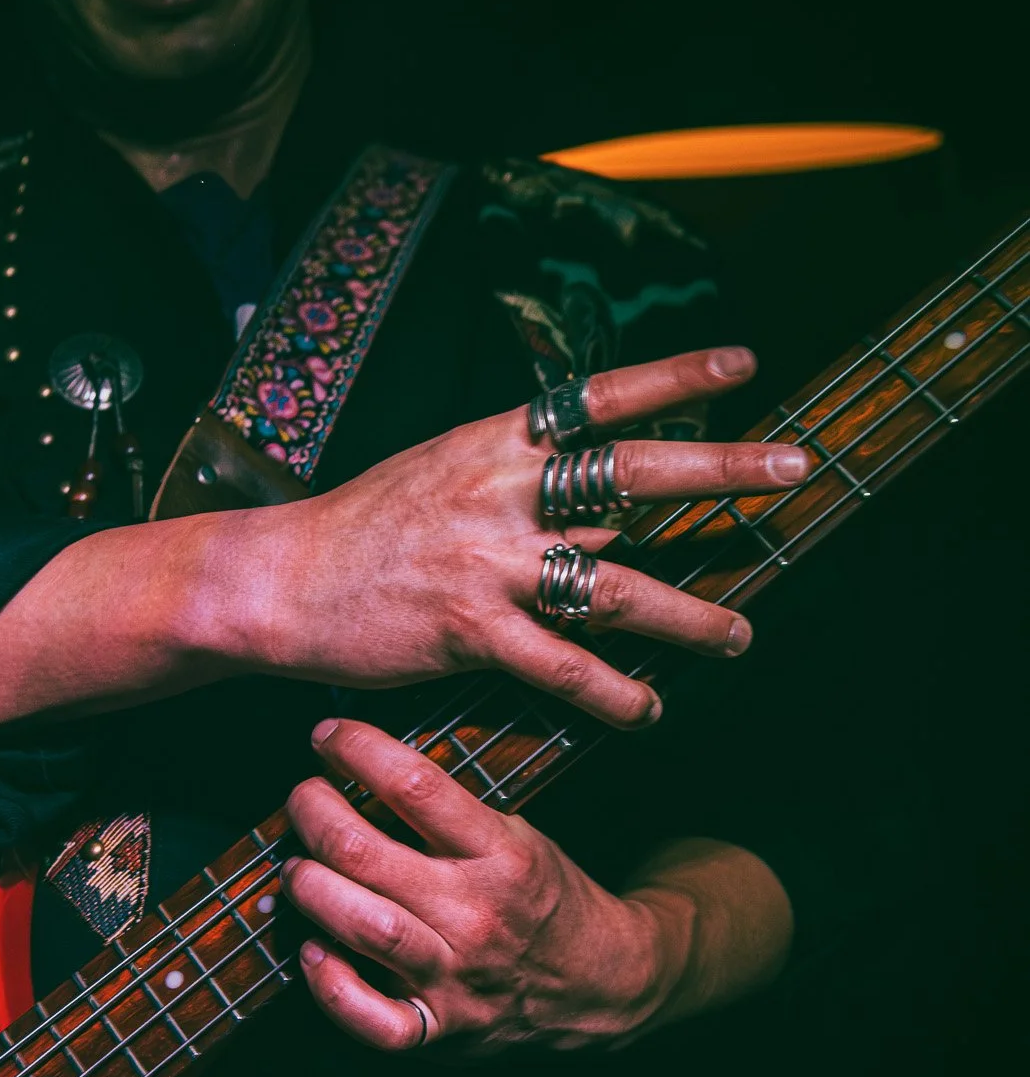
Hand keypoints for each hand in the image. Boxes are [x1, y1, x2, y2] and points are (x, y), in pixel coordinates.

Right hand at [235, 345, 810, 728]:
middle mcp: (503, 493)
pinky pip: (560, 666)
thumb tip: (592, 480)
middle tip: (794, 471)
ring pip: (615, 584)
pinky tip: (647, 708)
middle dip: (724, 471)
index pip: (600, 398)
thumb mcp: (439, 470)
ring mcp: (490, 564)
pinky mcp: (470, 632)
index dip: (677, 378)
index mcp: (495, 443)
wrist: (281, 582)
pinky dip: (611, 691)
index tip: (746, 368)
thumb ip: (515, 474)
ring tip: (740, 637)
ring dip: (689, 614)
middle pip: (636, 474)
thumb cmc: (361, 531)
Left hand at [282, 719, 765, 1057]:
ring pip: (357, 924)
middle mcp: (473, 912)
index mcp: (501, 854)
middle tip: (303, 799)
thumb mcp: (520, 837)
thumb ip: (453, 812)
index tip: (328, 736)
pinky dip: (329, 985)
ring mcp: (453, 974)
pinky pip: (369, 1018)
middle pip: (362, 852)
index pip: (415, 784)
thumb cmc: (548, 902)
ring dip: (308, 886)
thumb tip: (368, 770)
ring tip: (299, 868)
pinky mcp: (439, 1028)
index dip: (356, 749)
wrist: (606, 985)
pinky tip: (313, 951)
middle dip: (313, 813)